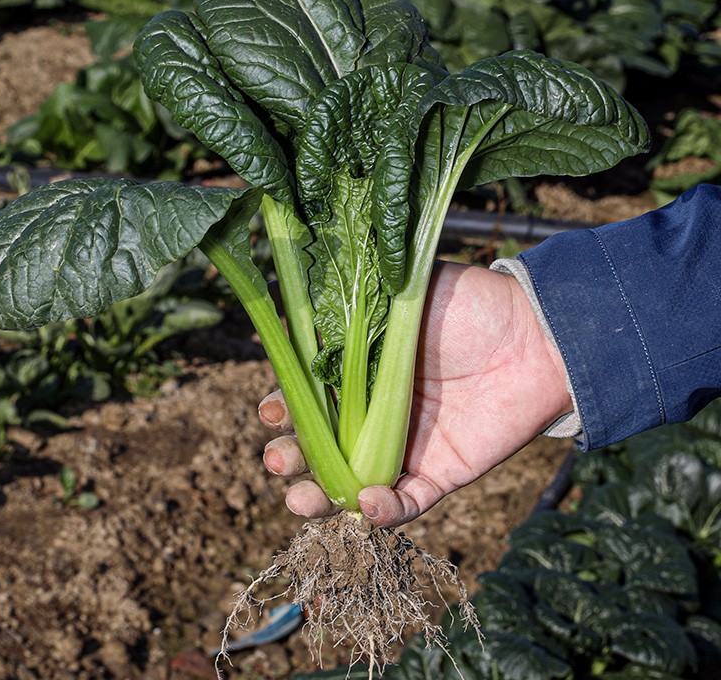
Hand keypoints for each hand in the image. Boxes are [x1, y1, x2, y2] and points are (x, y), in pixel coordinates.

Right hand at [259, 261, 571, 526]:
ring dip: (321, 497)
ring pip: (353, 483)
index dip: (285, 408)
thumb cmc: (469, 304)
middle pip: (323, 446)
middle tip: (277, 458)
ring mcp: (409, 446)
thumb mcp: (403, 295)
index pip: (312, 397)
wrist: (538, 334)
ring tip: (298, 498)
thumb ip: (354, 309)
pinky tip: (367, 502)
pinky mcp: (442, 472)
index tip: (269, 408)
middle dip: (292, 458)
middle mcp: (379, 412)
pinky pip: (407, 503)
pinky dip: (383, 512)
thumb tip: (294, 316)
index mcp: (365, 372)